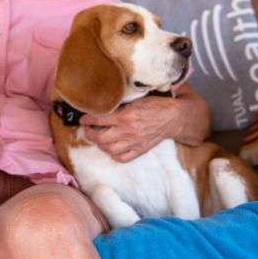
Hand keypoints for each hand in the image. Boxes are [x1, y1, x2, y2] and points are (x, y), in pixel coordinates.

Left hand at [80, 84, 209, 161]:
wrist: (174, 118)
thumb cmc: (156, 105)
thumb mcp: (136, 100)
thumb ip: (120, 105)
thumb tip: (104, 105)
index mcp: (126, 115)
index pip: (99, 119)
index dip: (87, 120)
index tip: (83, 119)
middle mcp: (128, 130)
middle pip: (100, 138)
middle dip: (90, 134)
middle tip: (88, 130)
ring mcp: (134, 142)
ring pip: (108, 149)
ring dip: (100, 145)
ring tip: (98, 138)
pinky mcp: (140, 150)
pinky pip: (121, 158)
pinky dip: (113, 154)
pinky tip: (112, 148)